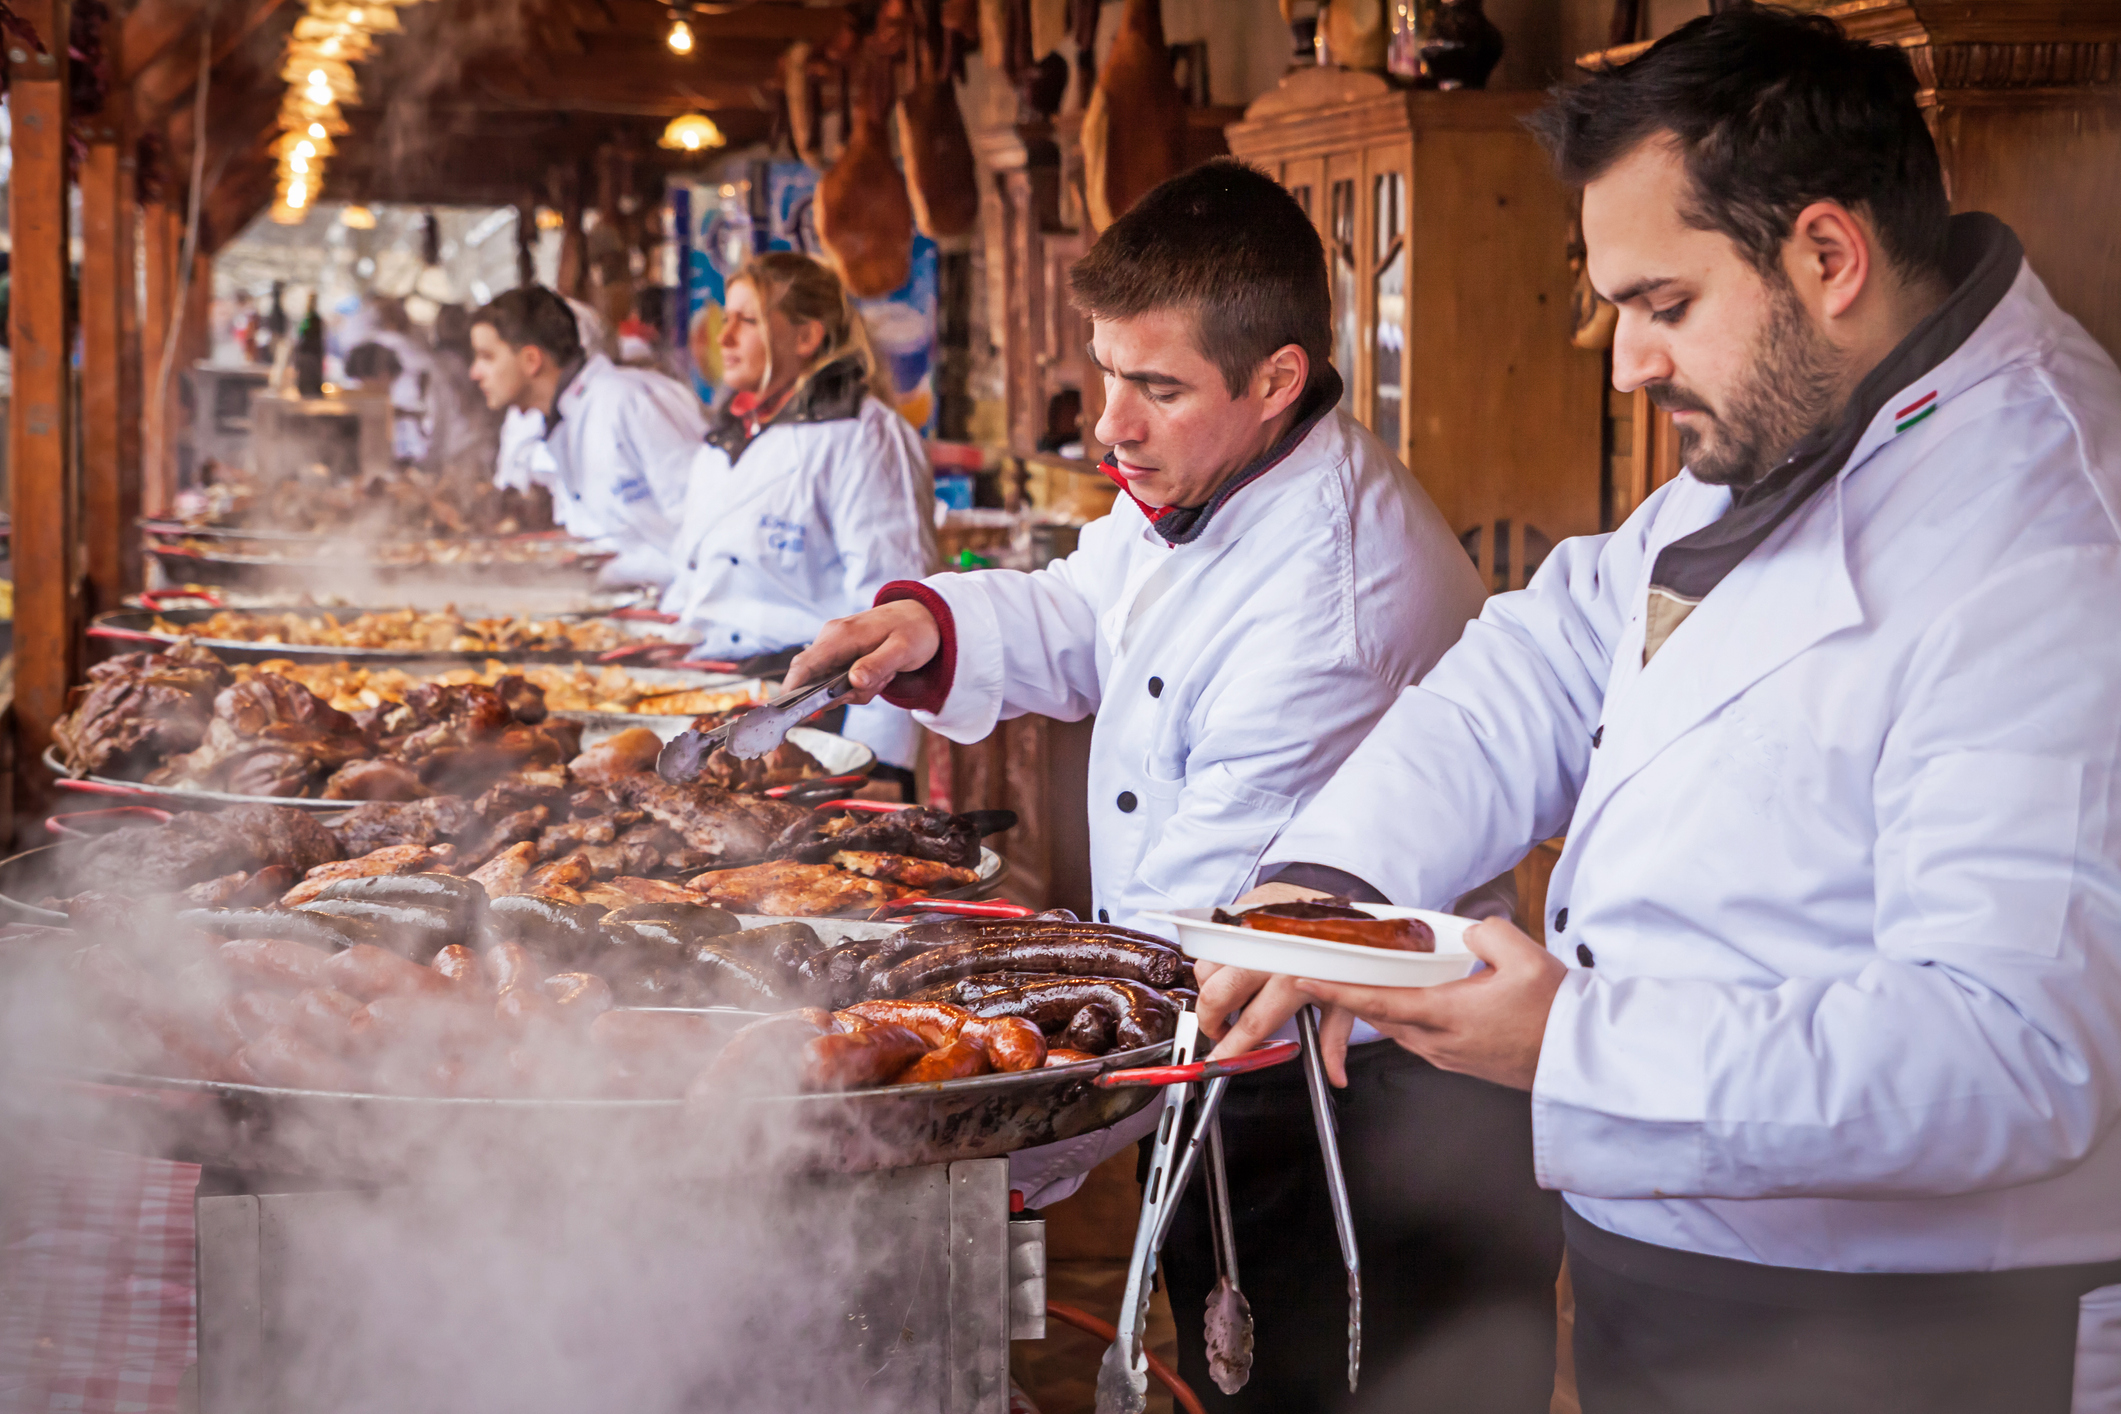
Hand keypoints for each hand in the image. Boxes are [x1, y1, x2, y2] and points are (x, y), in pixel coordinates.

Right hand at [785, 600, 939, 702]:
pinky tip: (880, 673)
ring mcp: (834, 646)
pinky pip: (840, 679)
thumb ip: (877, 666)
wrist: (923, 615)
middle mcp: (831, 638)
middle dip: (844, 694)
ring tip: (885, 674)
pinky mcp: (840, 653)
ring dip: (857, 689)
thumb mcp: (903, 651)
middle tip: (878, 683)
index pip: (803, 665)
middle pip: (817, 681)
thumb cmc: (914, 630)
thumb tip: (853, 682)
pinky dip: (859, 684)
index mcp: (840, 636)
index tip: (793, 714)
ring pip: (830, 684)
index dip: (792, 691)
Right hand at [1197, 882, 1356, 1086]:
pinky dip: (1214, 963)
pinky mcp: (1240, 914)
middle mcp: (1266, 952)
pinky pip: (1210, 944)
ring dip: (1211, 990)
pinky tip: (1231, 972)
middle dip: (1210, 1022)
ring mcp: (1249, 930)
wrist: (1336, 902)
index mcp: (1294, 976)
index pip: (1254, 1021)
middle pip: (1216, 996)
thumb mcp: (1343, 995)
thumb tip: (1336, 1076)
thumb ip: (1334, 1039)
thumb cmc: (1341, 951)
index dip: (1232, 1047)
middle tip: (1219, 1032)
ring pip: (1206, 969)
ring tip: (1229, 999)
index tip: (1219, 1062)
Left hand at [1293, 917, 1565, 1091]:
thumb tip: (1468, 931)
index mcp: (1447, 1015)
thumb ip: (1486, 933)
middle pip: (1380, 1017)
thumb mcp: (1524, 956)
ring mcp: (1449, 1056)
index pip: (1376, 1003)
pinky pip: (1418, 1038)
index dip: (1336, 991)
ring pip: (1398, 1029)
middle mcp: (1440, 1041)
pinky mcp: (1462, 1062)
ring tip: (1366, 980)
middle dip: (1350, 995)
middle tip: (1328, 972)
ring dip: (1379, 1007)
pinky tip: (1413, 1000)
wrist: (1582, 1057)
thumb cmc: (1556, 1014)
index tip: (1305, 980)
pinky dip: (1404, 1018)